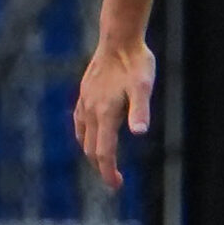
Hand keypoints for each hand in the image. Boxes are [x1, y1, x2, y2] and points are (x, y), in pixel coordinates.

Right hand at [74, 40, 155, 190]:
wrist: (119, 38)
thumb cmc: (136, 62)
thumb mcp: (144, 86)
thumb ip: (140, 110)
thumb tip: (139, 133)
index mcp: (105, 113)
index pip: (103, 152)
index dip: (108, 172)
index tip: (116, 186)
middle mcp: (91, 111)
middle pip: (91, 149)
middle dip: (101, 168)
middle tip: (114, 181)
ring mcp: (85, 102)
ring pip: (83, 137)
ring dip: (92, 153)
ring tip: (104, 164)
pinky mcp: (84, 94)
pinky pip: (79, 122)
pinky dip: (84, 136)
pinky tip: (89, 137)